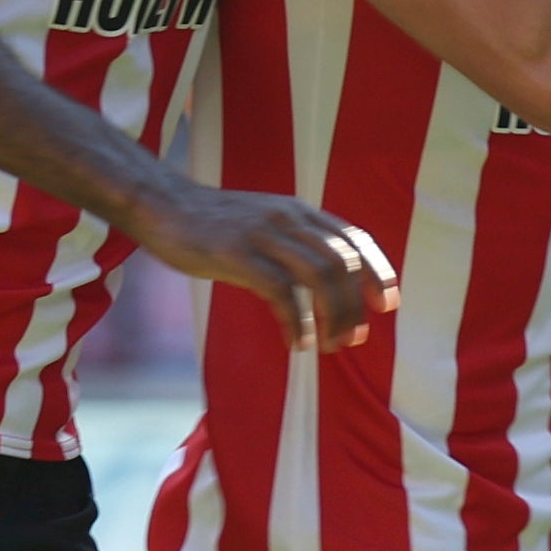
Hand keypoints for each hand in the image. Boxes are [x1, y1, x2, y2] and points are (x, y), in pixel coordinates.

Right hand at [138, 180, 398, 353]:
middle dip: (357, 303)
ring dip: (334, 315)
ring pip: (319, 274)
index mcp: (299, 211)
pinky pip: (280, 290)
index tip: (388, 303)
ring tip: (331, 346)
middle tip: (356, 338)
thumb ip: (293, 245)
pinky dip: (297, 320)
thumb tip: (324, 285)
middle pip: (342, 260)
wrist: (162, 204)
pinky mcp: (236, 253)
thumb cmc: (213, 223)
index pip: (354, 238)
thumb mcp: (264, 224)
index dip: (378, 270)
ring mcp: (263, 233)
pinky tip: (297, 342)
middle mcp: (289, 218)